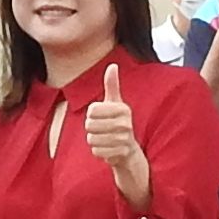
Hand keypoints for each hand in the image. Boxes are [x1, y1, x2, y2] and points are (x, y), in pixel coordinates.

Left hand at [81, 61, 147, 203]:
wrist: (129, 151)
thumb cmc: (118, 122)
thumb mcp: (115, 103)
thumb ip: (112, 85)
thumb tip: (113, 65)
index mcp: (123, 108)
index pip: (92, 110)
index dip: (92, 115)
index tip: (101, 117)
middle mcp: (126, 123)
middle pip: (89, 125)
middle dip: (92, 129)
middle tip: (102, 130)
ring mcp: (124, 139)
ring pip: (91, 139)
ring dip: (94, 140)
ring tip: (105, 140)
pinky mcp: (120, 153)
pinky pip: (96, 151)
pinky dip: (98, 151)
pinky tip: (108, 149)